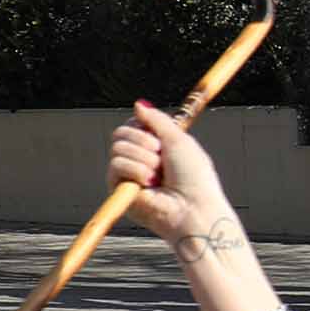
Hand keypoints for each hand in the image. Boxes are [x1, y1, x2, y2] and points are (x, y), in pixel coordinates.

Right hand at [110, 102, 240, 251]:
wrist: (191, 207)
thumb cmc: (193, 176)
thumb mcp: (179, 140)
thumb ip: (157, 120)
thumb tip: (138, 104)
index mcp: (156, 147)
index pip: (133, 124)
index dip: (143, 126)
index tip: (160, 137)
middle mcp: (140, 159)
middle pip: (121, 133)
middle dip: (144, 141)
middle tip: (162, 156)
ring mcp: (128, 174)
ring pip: (118, 147)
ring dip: (144, 159)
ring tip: (159, 175)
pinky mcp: (119, 189)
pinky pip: (116, 164)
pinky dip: (136, 171)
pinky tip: (149, 184)